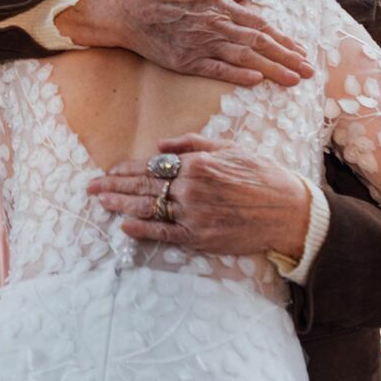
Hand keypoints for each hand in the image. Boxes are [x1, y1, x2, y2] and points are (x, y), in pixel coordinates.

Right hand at [63, 0, 312, 87]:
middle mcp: (217, 24)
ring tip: (293, 80)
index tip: (302, 52)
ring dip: (272, 69)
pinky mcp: (187, 60)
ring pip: (244, 58)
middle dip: (287, 58)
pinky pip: (216, 69)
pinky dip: (236, 75)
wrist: (132, 11)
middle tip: (309, 72)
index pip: (261, 26)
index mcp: (222, 7)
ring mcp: (202, 43)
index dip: (284, 40)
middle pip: (259, 44)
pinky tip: (255, 80)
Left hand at [88, 135, 312, 256]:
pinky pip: (164, 233)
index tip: (109, 170)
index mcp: (197, 164)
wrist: (290, 211)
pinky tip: (124, 225)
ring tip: (99, 201)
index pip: (152, 166)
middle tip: (91, 187)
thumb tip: (159, 145)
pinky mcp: (200, 237)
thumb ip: (193, 143)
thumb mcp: (230, 148)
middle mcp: (191, 188)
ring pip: (148, 208)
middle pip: (143, 186)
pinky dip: (142, 230)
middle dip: (114, 185)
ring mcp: (194, 214)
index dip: (127, 168)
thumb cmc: (262, 175)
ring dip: (120, 204)